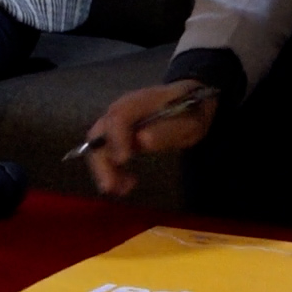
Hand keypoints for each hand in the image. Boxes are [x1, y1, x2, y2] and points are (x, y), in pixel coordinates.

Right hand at [83, 80, 217, 196]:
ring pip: (99, 146)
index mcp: (139, 102)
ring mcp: (117, 122)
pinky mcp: (118, 135)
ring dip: (105, 170)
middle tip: (110, 187)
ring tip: (121, 190)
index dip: (117, 139)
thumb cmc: (190, 113)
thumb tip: (141, 140)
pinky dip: (112, 170)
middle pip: (99, 133)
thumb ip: (166, 130)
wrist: (192, 104)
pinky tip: (127, 183)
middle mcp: (121, 110)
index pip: (118, 117)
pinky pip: (107, 152)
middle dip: (102, 161)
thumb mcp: (188, 123)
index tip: (123, 161)